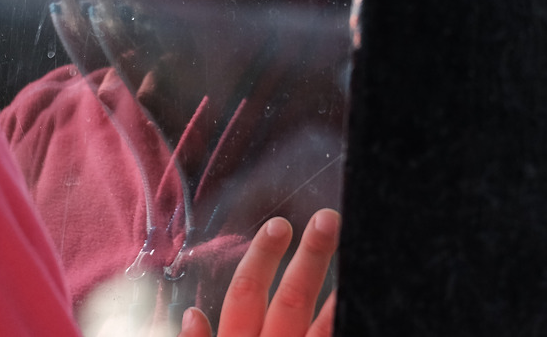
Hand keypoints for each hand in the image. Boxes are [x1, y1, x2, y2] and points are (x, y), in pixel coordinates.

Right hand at [177, 209, 339, 336]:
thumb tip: (191, 316)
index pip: (246, 293)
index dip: (263, 257)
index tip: (280, 225)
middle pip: (290, 300)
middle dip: (310, 258)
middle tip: (327, 221)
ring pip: (320, 328)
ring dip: (335, 294)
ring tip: (355, 257)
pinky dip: (339, 325)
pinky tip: (350, 305)